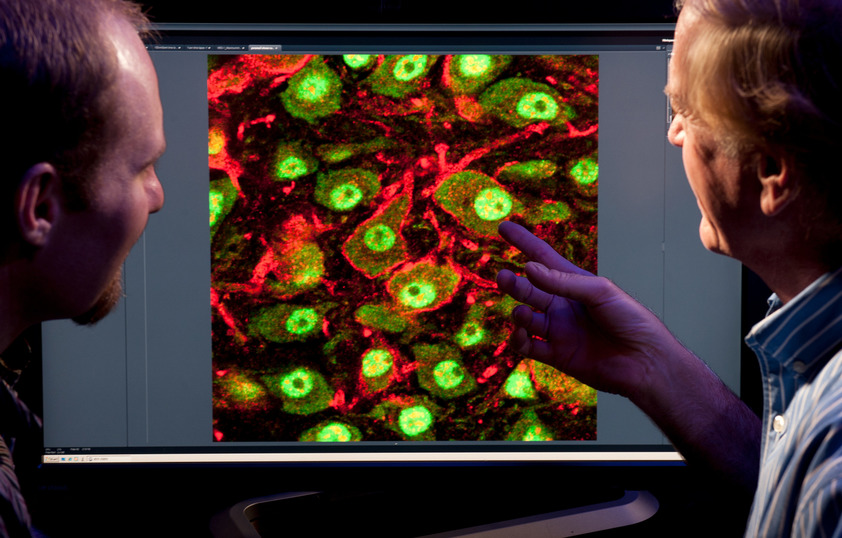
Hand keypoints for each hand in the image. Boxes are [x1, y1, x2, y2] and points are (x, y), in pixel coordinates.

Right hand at [496, 220, 681, 399]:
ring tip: (522, 313)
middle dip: (513, 282)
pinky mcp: (557, 355)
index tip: (503, 227)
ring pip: (526, 317)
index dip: (523, 242)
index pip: (542, 258)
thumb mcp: (599, 291)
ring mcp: (558, 330)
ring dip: (518, 313)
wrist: (645, 362)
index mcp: (575, 284)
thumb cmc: (631, 320)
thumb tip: (528, 268)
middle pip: (529, 288)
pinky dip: (519, 339)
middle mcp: (563, 305)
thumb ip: (562, 281)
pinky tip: (521, 333)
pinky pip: (528, 346)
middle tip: (503, 277)